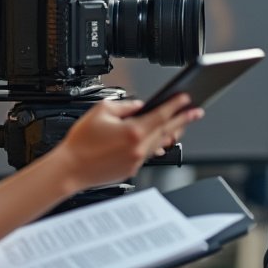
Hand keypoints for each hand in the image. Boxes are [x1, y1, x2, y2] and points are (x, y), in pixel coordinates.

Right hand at [57, 95, 204, 188]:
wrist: (70, 169)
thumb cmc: (81, 141)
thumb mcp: (101, 111)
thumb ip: (125, 106)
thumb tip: (139, 106)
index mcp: (133, 131)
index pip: (162, 114)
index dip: (177, 105)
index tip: (187, 98)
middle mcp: (139, 147)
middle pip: (167, 130)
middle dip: (184, 119)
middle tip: (197, 112)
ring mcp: (137, 160)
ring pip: (160, 143)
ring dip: (172, 132)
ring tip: (181, 124)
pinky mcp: (132, 169)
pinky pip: (150, 154)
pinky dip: (156, 145)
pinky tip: (160, 140)